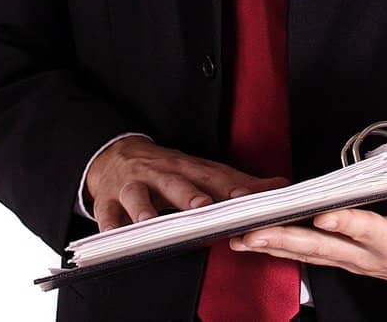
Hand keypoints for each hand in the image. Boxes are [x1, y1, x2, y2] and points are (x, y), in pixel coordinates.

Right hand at [84, 137, 289, 231]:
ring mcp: (133, 185)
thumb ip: (238, 182)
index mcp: (189, 168)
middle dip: (190, 194)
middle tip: (204, 206)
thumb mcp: (201, 171)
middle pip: (177, 182)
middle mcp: (162, 174)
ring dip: (144, 207)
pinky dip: (108, 223)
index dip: (232, 186)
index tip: (249, 197)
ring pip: (138, 194)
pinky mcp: (108, 199)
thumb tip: (280, 186)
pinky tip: (112, 233)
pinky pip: (106, 212)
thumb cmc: (167, 169)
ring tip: (150, 220)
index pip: (214, 177)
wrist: (116, 155)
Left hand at [229, 184, 386, 285]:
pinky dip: (279, 246)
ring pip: (308, 252)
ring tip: (238, 236)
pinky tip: (253, 240)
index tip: (323, 215)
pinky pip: (307, 252)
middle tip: (251, 231)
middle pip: (323, 247)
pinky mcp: (343, 256)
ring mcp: (352, 258)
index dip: (347, 224)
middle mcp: (369, 255)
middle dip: (285, 239)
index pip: (370, 231)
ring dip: (272, 244)